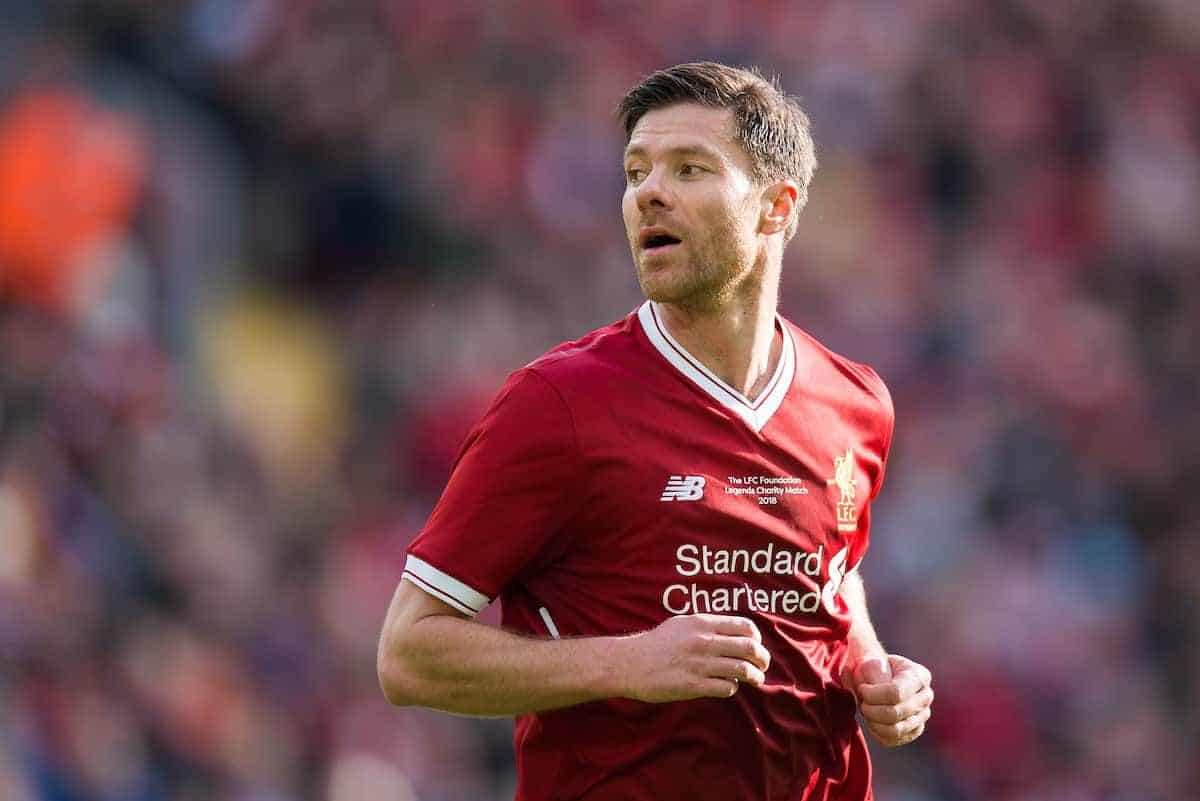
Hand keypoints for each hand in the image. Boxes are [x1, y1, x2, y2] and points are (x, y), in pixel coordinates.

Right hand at [618, 614, 771, 702]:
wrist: (630, 663)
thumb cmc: (656, 643)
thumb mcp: (681, 623)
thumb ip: (706, 625)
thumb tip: (732, 630)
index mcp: (702, 623)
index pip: (744, 627)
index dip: (757, 638)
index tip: (756, 646)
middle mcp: (703, 641)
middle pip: (749, 648)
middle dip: (763, 658)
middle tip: (764, 665)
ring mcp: (699, 664)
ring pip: (742, 670)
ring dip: (754, 676)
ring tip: (756, 679)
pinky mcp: (693, 685)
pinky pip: (727, 687)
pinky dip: (733, 688)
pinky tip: (728, 686)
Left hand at [847, 654, 932, 746]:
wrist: (875, 678)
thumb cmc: (873, 669)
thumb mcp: (871, 663)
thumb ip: (876, 673)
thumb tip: (881, 688)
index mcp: (919, 676)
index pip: (896, 693)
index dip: (873, 695)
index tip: (862, 688)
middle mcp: (926, 697)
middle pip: (895, 713)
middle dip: (871, 709)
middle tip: (862, 702)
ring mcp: (922, 716)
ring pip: (895, 730)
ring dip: (873, 722)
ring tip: (866, 711)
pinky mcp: (914, 731)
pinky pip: (893, 740)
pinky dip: (877, 733)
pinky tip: (871, 721)